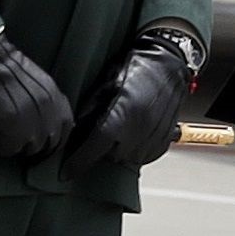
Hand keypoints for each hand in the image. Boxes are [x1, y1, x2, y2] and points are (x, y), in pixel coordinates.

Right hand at [0, 39, 73, 163]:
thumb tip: (39, 126)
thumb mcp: (33, 83)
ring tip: (2, 141)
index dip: (54, 139)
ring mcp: (32, 115)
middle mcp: (48, 106)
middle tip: (17, 144)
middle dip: (34, 147)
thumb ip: (42, 102)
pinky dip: (0, 148)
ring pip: (31, 148)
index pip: (67, 127)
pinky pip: (10, 148)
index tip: (40, 143)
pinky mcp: (13, 123)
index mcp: (54, 95)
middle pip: (51, 142)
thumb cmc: (1, 67)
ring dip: (16, 147)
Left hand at [66, 23, 200, 172]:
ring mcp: (154, 138)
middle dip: (102, 150)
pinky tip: (134, 134)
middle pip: (110, 157)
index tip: (65, 173)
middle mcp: (139, 131)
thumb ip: (89, 109)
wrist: (168, 62)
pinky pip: (144, 156)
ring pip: (127, 159)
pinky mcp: (165, 141)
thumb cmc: (137, 67)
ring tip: (121, 130)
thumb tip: (73, 130)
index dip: (77, 163)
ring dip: (120, 150)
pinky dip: (136, 150)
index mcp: (121, 117)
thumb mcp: (105, 83)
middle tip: (101, 132)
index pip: (93, 150)